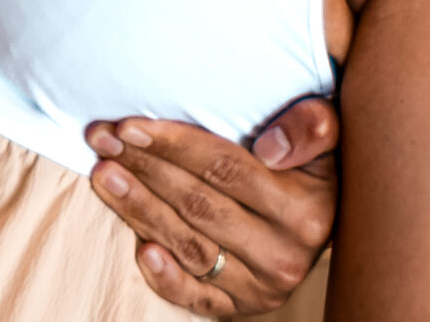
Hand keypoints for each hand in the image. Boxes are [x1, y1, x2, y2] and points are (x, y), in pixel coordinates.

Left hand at [84, 98, 339, 315]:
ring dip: (140, 210)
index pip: (225, 169)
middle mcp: (284, 254)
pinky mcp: (242, 307)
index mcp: (304, 209)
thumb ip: (313, 126)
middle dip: (144, 169)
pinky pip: (198, 298)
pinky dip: (166, 278)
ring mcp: (262, 286)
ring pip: (190, 246)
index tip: (129, 126)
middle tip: (100, 140)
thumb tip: (271, 147)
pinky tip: (139, 249)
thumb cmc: (311, 161)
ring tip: (103, 176)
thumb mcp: (327, 132)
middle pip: (198, 205)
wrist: (329, 217)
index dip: (173, 145)